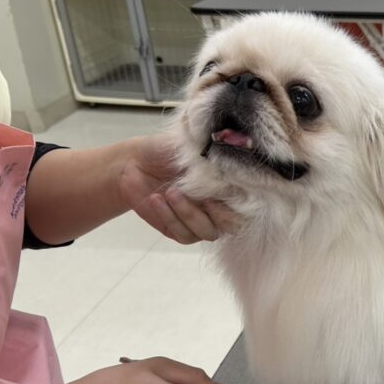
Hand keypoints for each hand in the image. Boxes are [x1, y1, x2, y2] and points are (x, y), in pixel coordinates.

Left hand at [117, 134, 236, 243]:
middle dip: (219, 213)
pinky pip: (185, 235)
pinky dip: (170, 217)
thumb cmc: (166, 150)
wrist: (133, 162)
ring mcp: (202, 220)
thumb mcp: (193, 148)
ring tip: (170, 192)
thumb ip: (216, 159)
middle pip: (234, 225)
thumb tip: (238, 165)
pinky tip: (157, 199)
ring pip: (209, 233)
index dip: (242, 203)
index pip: (249, 203)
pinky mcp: (181, 231)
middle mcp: (221, 206)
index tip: (224, 189)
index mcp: (230, 186)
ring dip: (189, 214)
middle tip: (203, 198)